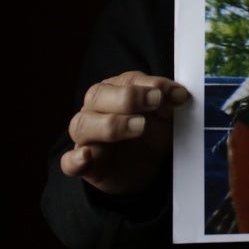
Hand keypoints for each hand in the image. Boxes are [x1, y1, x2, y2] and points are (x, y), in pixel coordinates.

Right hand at [60, 70, 189, 194]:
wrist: (145, 168)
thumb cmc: (152, 133)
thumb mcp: (167, 118)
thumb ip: (169, 104)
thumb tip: (178, 94)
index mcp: (116, 91)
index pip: (126, 80)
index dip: (150, 85)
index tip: (173, 94)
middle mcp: (96, 110)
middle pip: (97, 96)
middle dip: (128, 98)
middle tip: (155, 103)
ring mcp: (87, 138)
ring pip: (82, 125)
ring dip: (111, 125)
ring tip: (139, 127)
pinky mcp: (86, 165)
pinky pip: (69, 162)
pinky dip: (75, 160)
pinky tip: (86, 156)